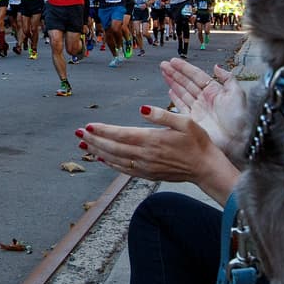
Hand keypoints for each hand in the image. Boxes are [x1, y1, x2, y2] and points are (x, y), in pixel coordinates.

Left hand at [76, 104, 240, 202]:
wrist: (205, 168)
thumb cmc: (197, 142)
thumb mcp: (185, 121)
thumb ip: (162, 115)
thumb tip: (142, 109)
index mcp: (152, 139)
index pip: (121, 134)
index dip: (103, 131)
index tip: (88, 126)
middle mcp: (145, 155)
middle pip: (113, 147)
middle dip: (94, 140)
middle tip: (78, 133)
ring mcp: (145, 166)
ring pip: (115, 159)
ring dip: (98, 151)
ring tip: (83, 144)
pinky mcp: (148, 174)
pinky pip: (123, 169)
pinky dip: (110, 164)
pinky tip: (101, 158)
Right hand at [160, 59, 249, 164]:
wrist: (237, 140)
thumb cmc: (240, 119)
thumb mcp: (237, 94)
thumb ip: (227, 78)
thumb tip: (217, 66)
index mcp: (215, 91)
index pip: (197, 76)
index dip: (185, 68)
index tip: (174, 61)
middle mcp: (205, 99)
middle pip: (187, 82)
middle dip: (175, 73)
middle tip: (164, 65)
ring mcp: (198, 110)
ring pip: (182, 92)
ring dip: (173, 82)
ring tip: (163, 73)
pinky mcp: (193, 121)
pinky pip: (181, 106)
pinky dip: (175, 98)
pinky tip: (170, 91)